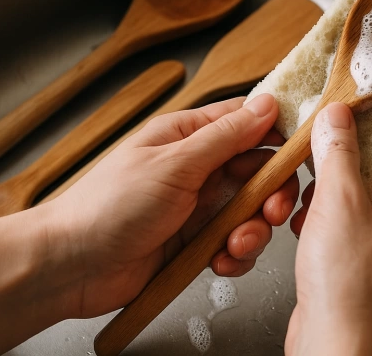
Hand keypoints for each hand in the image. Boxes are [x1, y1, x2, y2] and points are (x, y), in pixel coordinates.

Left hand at [45, 94, 298, 317]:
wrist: (71, 266)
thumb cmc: (109, 206)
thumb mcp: (174, 164)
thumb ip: (225, 136)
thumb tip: (267, 104)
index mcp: (189, 136)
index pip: (247, 122)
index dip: (278, 134)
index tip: (300, 153)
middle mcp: (198, 168)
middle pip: (258, 170)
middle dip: (272, 192)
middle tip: (272, 211)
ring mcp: (199, 206)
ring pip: (251, 210)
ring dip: (253, 230)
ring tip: (234, 244)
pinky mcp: (196, 241)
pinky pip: (235, 242)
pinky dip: (235, 255)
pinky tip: (219, 261)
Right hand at [285, 103, 371, 355]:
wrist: (331, 349)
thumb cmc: (350, 293)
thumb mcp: (340, 204)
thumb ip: (338, 153)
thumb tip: (338, 118)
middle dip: (361, 163)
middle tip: (339, 148)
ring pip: (371, 203)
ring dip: (340, 193)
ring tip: (318, 193)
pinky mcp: (369, 270)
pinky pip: (354, 229)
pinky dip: (332, 220)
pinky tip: (309, 224)